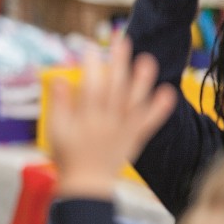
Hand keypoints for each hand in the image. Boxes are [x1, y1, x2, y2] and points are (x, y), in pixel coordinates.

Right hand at [47, 36, 175, 198]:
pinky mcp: (135, 137)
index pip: (91, 86)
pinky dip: (160, 108)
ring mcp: (123, 129)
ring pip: (135, 101)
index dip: (91, 65)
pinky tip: (168, 92)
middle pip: (115, 87)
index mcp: (86, 118)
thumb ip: (59, 104)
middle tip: (122, 40)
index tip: (89, 46)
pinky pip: (150, 121)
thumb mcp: (55, 130)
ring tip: (147, 59)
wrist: (87, 184)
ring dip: (142, 80)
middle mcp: (108, 121)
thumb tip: (59, 79)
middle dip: (119, 62)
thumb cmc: (67, 155)